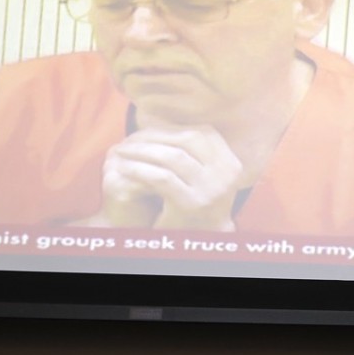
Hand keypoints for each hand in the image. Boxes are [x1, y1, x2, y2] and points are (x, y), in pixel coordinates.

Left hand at [93, 126, 244, 230]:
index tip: (148, 130)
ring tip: (122, 150)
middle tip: (130, 138)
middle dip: (155, 136)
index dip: (172, 127)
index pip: (203, 132)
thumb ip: (195, 150)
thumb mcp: (205, 173)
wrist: (198, 239)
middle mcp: (226, 176)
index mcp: (232, 164)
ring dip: (142, 151)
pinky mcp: (191, 204)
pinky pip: (161, 178)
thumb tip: (169, 115)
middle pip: (188, 140)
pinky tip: (124, 168)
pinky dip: (139, 169)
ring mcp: (211, 190)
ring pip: (172, 157)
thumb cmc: (194, 201)